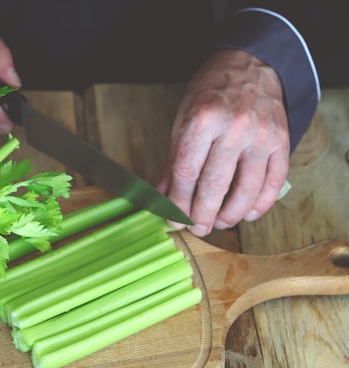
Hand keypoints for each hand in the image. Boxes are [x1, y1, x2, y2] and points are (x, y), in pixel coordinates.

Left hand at [157, 49, 289, 236]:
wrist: (249, 63)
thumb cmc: (210, 91)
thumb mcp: (182, 119)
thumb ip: (173, 159)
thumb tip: (162, 195)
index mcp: (202, 121)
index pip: (186, 173)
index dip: (177, 202)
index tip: (172, 218)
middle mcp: (233, 128)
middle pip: (214, 185)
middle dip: (201, 215)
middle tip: (196, 229)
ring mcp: (260, 136)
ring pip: (246, 189)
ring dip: (231, 215)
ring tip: (219, 223)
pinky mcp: (281, 140)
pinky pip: (273, 181)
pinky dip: (261, 203)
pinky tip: (249, 214)